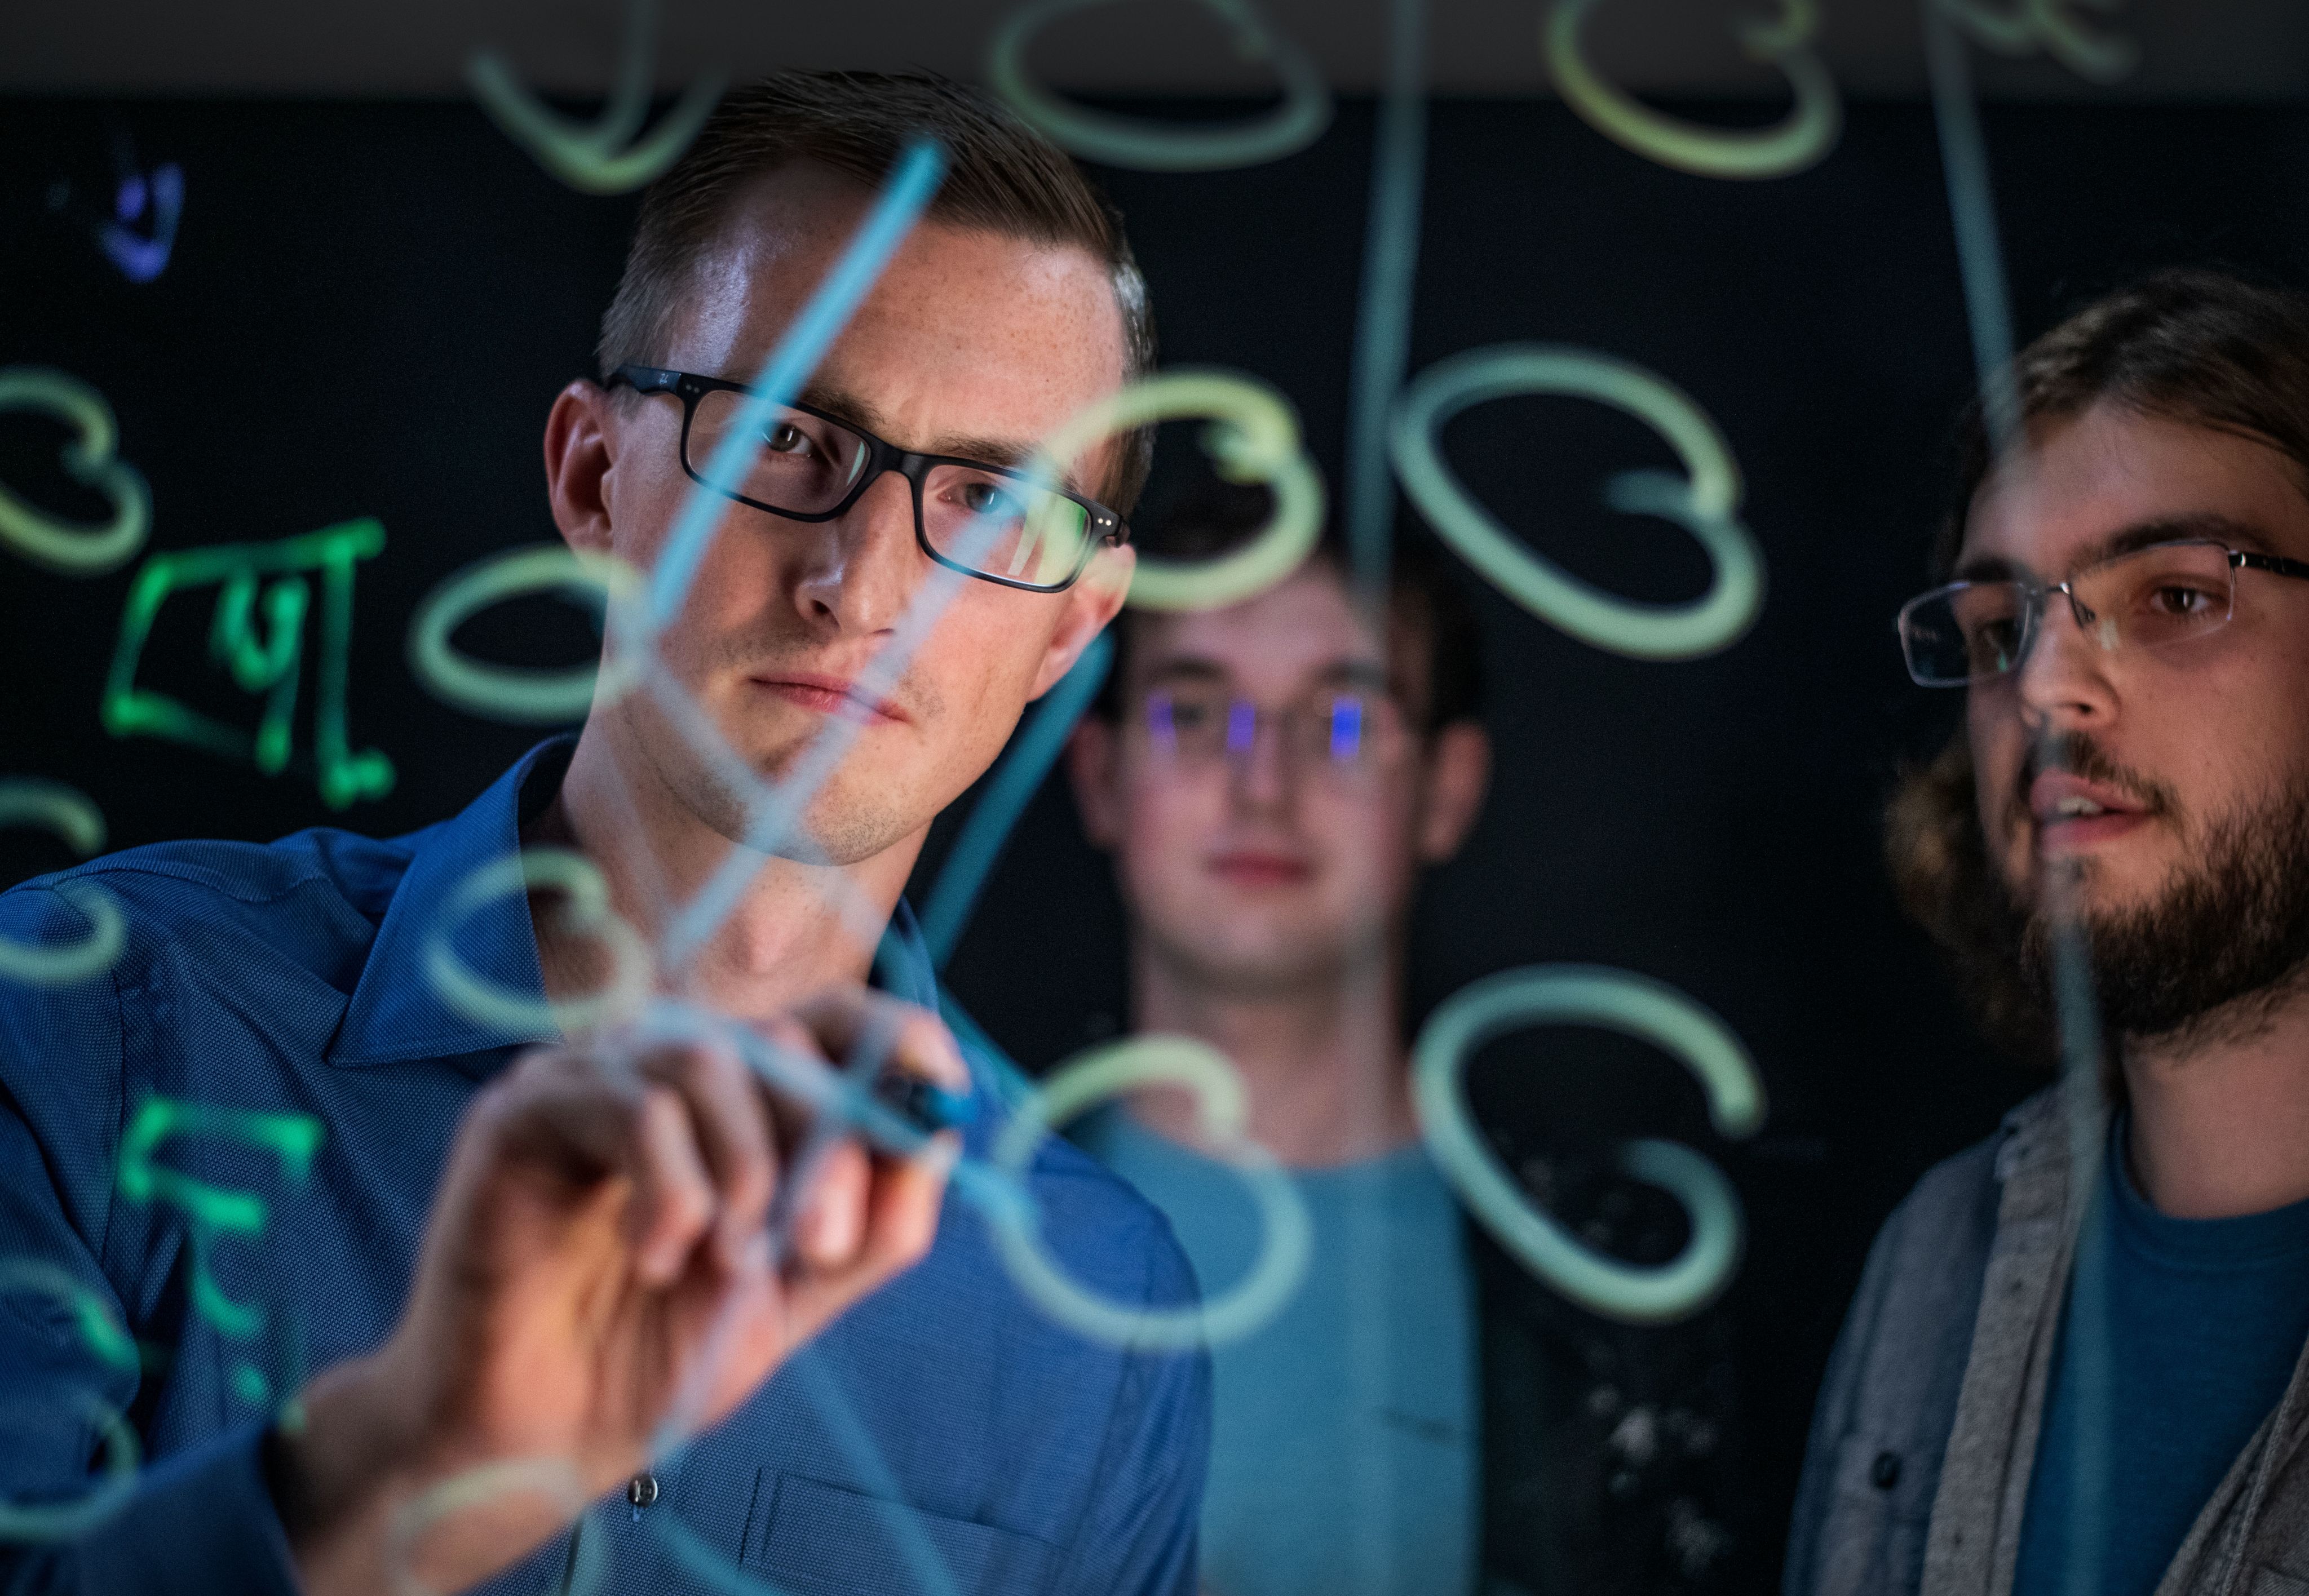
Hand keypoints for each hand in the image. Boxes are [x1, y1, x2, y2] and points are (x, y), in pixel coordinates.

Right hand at [274, 988, 965, 1595]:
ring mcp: (593, 1077)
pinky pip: (629, 1101)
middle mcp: (666, 1066)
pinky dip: (669, 1186)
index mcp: (739, 1097)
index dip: (890, 1033)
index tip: (939, 1079)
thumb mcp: (803, 1288)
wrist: (544, 1436)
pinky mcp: (525, 1109)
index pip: (828, 1017)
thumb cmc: (661, 1352)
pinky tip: (655, 1256)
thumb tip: (940, 1131)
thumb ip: (878, 1218)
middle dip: (826, 1140)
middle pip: (781, 1036)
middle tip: (819, 1246)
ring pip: (708, 1057)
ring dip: (745, 1166)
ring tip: (727, 1260)